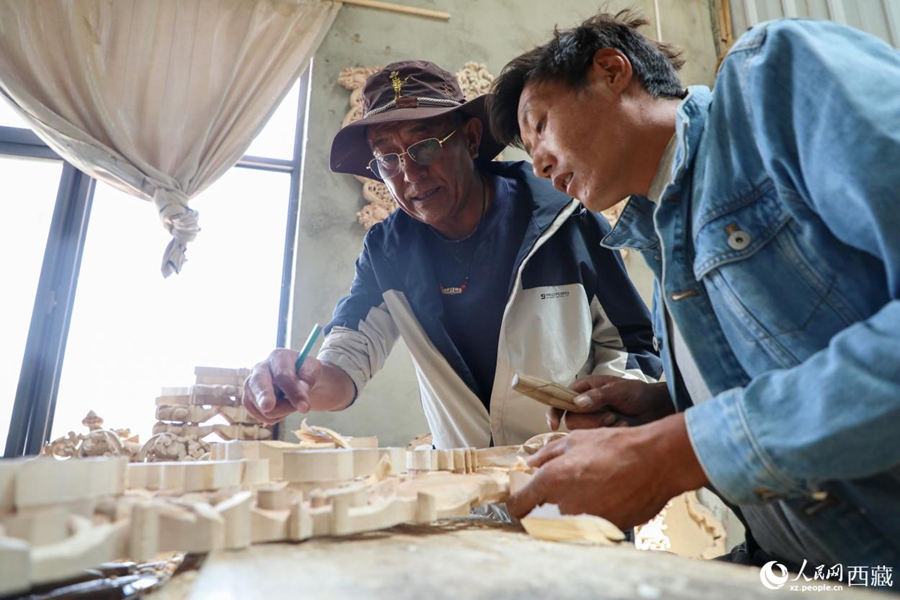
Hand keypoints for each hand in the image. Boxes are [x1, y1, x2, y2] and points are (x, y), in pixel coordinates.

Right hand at [243, 349, 321, 423]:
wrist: (298, 378)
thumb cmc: (306, 373)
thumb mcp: (312, 373)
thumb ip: (307, 382)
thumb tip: (301, 397)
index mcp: (278, 357)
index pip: (283, 375)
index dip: (293, 392)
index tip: (304, 407)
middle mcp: (260, 368)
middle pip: (258, 383)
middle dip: (263, 395)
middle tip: (268, 407)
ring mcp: (251, 383)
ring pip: (260, 404)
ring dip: (281, 412)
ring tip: (292, 404)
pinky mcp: (248, 398)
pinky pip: (258, 414)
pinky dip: (274, 417)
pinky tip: (282, 409)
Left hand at [507, 413, 708, 527]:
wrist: (654, 461)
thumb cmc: (615, 446)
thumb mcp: (574, 440)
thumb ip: (545, 455)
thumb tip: (529, 465)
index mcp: (551, 481)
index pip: (518, 506)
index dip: (518, 502)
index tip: (524, 498)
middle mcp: (563, 505)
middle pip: (539, 519)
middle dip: (542, 509)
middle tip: (556, 494)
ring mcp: (584, 521)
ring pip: (562, 525)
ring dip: (566, 515)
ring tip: (584, 496)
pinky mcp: (603, 529)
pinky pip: (586, 528)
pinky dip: (588, 519)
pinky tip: (600, 502)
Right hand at [548, 377, 672, 430]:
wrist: (655, 409)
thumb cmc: (637, 394)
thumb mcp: (619, 390)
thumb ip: (598, 395)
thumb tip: (578, 402)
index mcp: (584, 388)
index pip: (560, 399)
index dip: (554, 411)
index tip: (554, 424)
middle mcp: (583, 403)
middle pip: (570, 419)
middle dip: (591, 420)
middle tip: (611, 416)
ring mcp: (591, 418)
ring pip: (581, 430)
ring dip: (600, 427)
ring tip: (617, 421)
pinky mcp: (599, 431)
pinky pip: (593, 438)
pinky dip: (608, 433)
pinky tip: (621, 427)